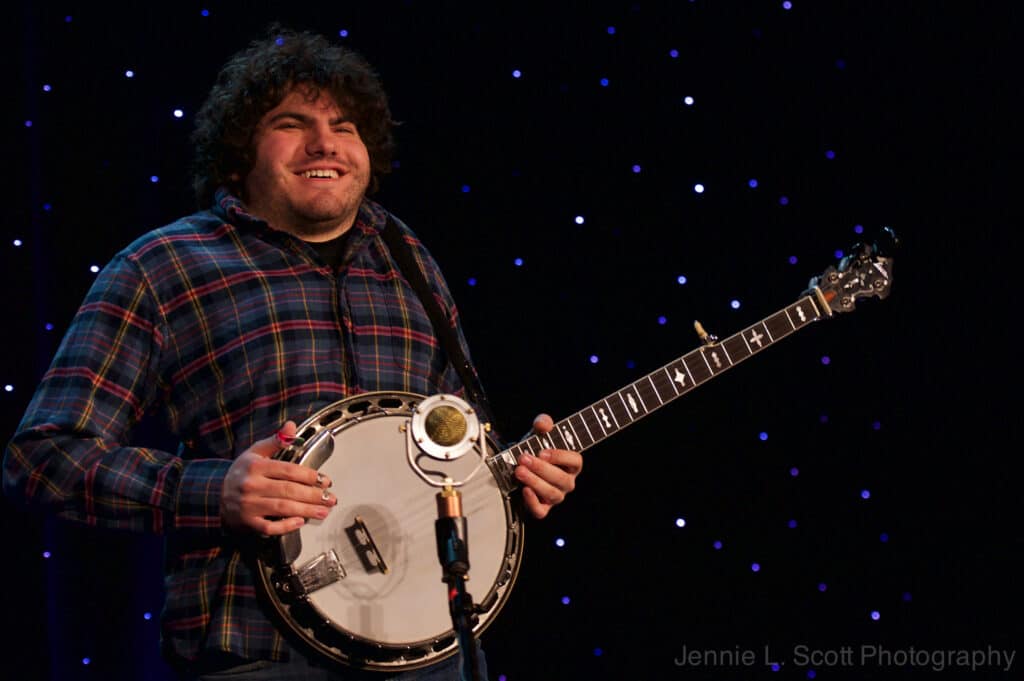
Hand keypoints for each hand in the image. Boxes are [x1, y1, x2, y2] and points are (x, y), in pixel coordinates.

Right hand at [220, 421, 335, 534]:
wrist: (215, 496)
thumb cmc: (242, 473)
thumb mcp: (255, 452)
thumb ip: (276, 440)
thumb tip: (292, 426)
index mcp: (256, 466)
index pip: (288, 470)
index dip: (310, 476)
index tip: (325, 481)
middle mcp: (252, 485)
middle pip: (289, 490)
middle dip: (313, 495)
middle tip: (330, 498)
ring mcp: (249, 505)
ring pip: (282, 508)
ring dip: (307, 510)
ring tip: (323, 511)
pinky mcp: (248, 522)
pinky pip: (269, 527)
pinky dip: (286, 526)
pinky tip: (300, 522)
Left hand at [515, 414, 582, 519]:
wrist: (518, 466)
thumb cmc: (533, 451)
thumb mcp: (537, 435)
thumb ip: (542, 424)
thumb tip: (544, 423)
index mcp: (570, 465)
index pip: (576, 462)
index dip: (561, 457)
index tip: (543, 452)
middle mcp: (566, 482)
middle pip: (562, 479)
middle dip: (541, 468)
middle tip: (524, 459)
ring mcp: (555, 496)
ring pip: (552, 493)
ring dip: (534, 481)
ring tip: (519, 471)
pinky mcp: (542, 508)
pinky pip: (541, 511)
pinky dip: (532, 502)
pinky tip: (524, 489)